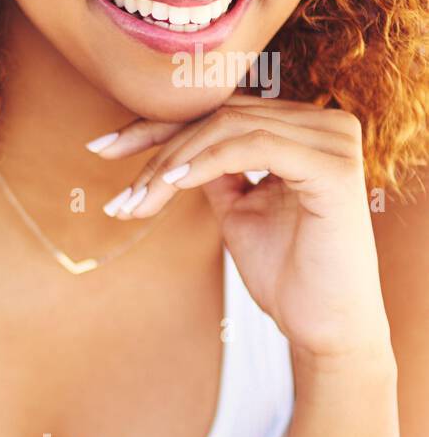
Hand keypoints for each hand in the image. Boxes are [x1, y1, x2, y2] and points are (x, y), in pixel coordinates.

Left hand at [88, 94, 391, 363]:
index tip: (100, 148)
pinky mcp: (335, 167)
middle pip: (219, 115)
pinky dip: (207, 161)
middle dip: (156, 152)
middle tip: (117, 195)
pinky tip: (173, 184)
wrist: (321, 326)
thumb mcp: (237, 208)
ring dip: (171, 163)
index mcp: (302, 129)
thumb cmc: (284, 271)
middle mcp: (323, 124)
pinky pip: (255, 146)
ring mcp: (333, 141)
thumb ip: (212, 170)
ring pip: (229, 127)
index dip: (155, 126)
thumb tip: (167, 147)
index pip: (218, 111)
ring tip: (137, 202)